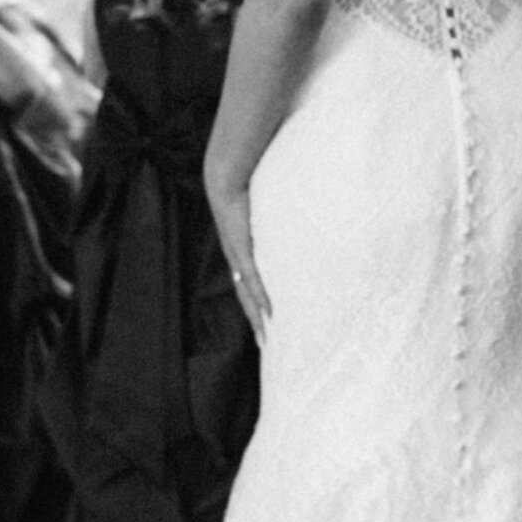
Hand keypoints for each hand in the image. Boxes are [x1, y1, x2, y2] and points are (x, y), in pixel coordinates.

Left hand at [206, 173, 270, 344]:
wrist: (225, 175)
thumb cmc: (247, 188)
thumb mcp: (263, 213)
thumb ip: (276, 224)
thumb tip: (296, 222)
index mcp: (240, 252)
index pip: (249, 286)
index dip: (257, 307)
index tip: (268, 325)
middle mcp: (236, 260)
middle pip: (246, 299)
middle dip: (256, 323)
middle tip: (268, 345)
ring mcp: (238, 257)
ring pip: (247, 296)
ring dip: (257, 319)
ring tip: (267, 339)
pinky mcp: (242, 249)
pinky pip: (252, 278)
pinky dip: (261, 297)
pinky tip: (269, 314)